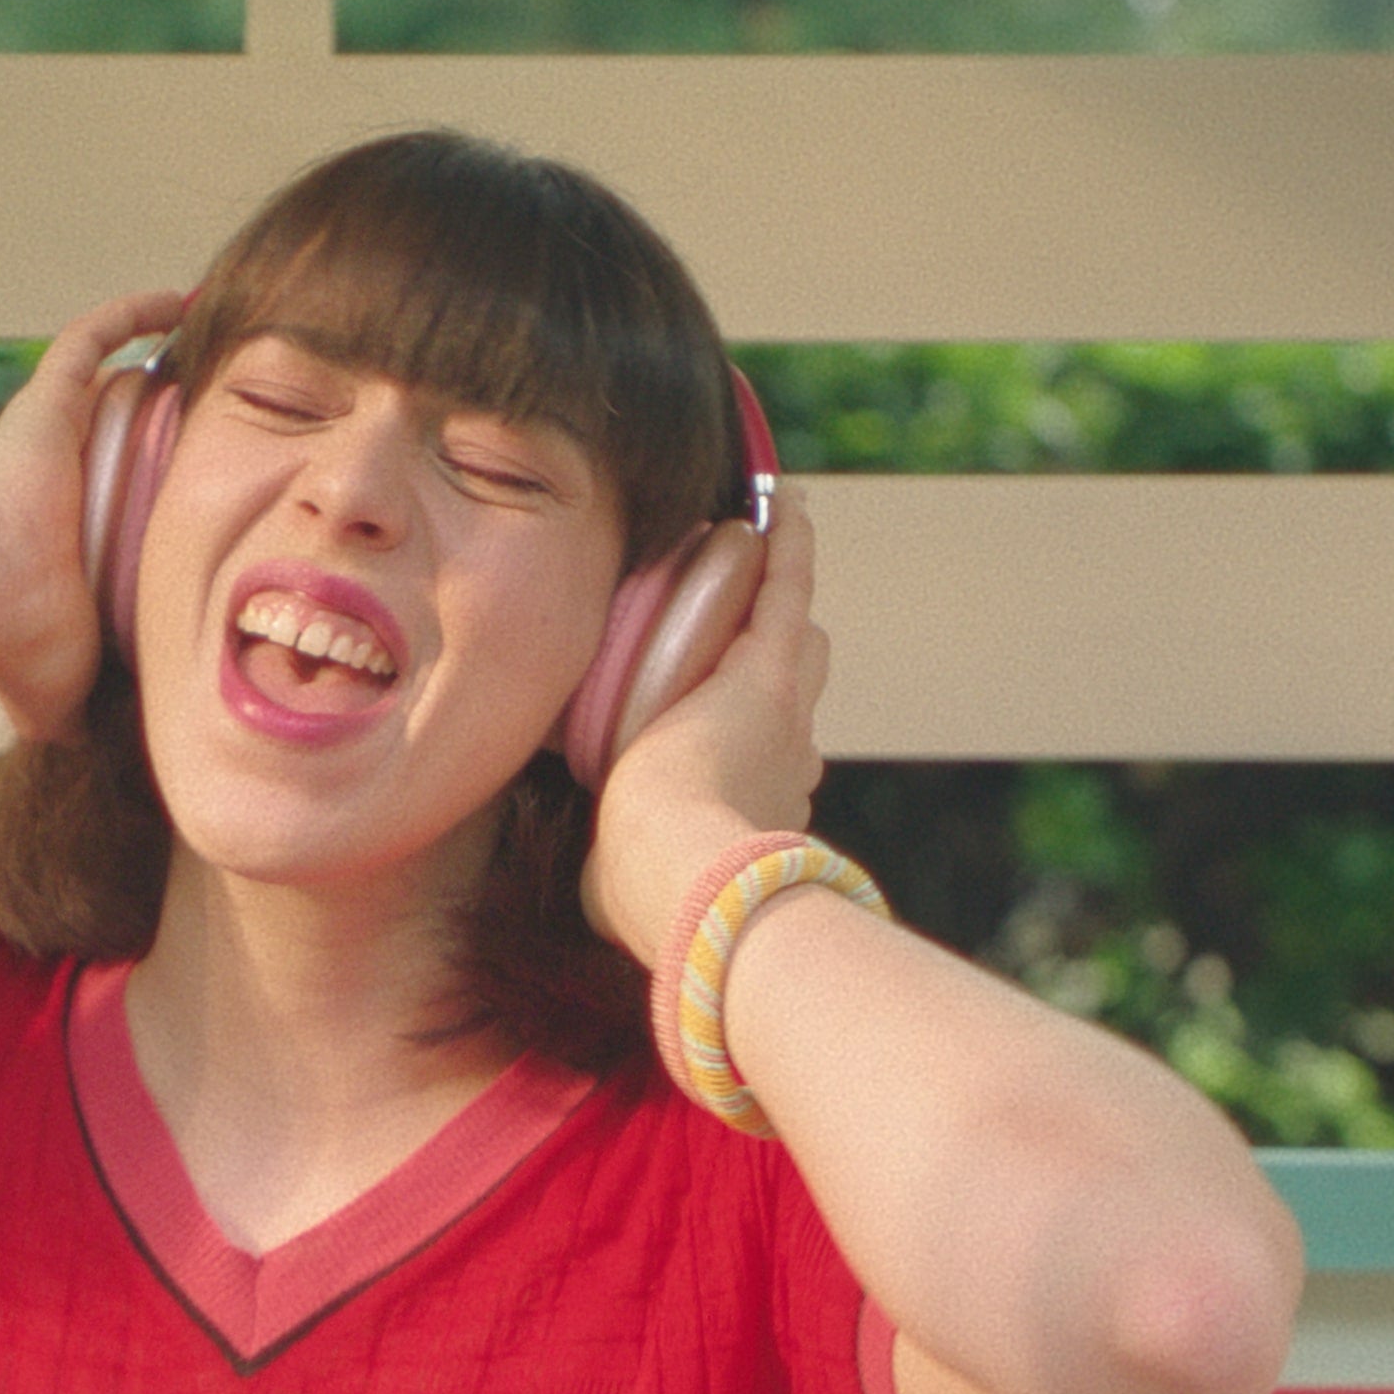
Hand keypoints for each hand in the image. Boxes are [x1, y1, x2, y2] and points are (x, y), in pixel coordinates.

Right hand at [0, 290, 186, 739]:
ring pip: (121, 378)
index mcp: (77, 533)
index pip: (133, 499)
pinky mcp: (50, 395)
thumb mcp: (68, 690)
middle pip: (134, 433)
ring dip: (169, 360)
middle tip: (245, 414)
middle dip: (180, 421)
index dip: (174, 489)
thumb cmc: (20, 641)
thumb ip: (88, 717)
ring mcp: (59, 430)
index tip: (227, 491)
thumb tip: (107, 775)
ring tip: (231, 348)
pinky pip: (97, 335)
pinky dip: (139, 310)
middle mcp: (71, 474)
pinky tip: (190, 296)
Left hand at [580, 484, 830, 965]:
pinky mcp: (771, 668)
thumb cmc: (644, 893)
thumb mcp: (627, 880)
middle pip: (798, 690)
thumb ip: (619, 870)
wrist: (679, 873)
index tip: (722, 730)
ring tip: (764, 543)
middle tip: (751, 622)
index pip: (764, 758)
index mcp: (756, 808)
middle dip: (780, 661)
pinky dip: (788, 543)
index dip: (748, 737)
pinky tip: (780, 501)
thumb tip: (595, 890)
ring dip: (782, 594)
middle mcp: (788, 756)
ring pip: (798, 638)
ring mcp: (786, 709)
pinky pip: (786, 586)